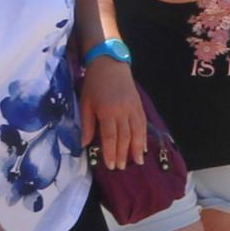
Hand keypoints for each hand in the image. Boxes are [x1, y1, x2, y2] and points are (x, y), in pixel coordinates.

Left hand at [80, 53, 145, 167]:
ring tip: (138, 161)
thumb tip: (85, 144)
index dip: (111, 153)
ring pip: (137, 132)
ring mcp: (132, 108)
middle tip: (121, 167)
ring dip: (137, 148)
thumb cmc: (94, 83)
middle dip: (123, 154)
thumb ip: (87, 124)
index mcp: (106, 111)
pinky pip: (143, 123)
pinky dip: (144, 136)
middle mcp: (122, 111)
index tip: (110, 165)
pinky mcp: (138, 104)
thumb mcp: (85, 102)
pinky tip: (144, 146)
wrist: (109, 62)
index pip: (110, 137)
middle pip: (124, 137)